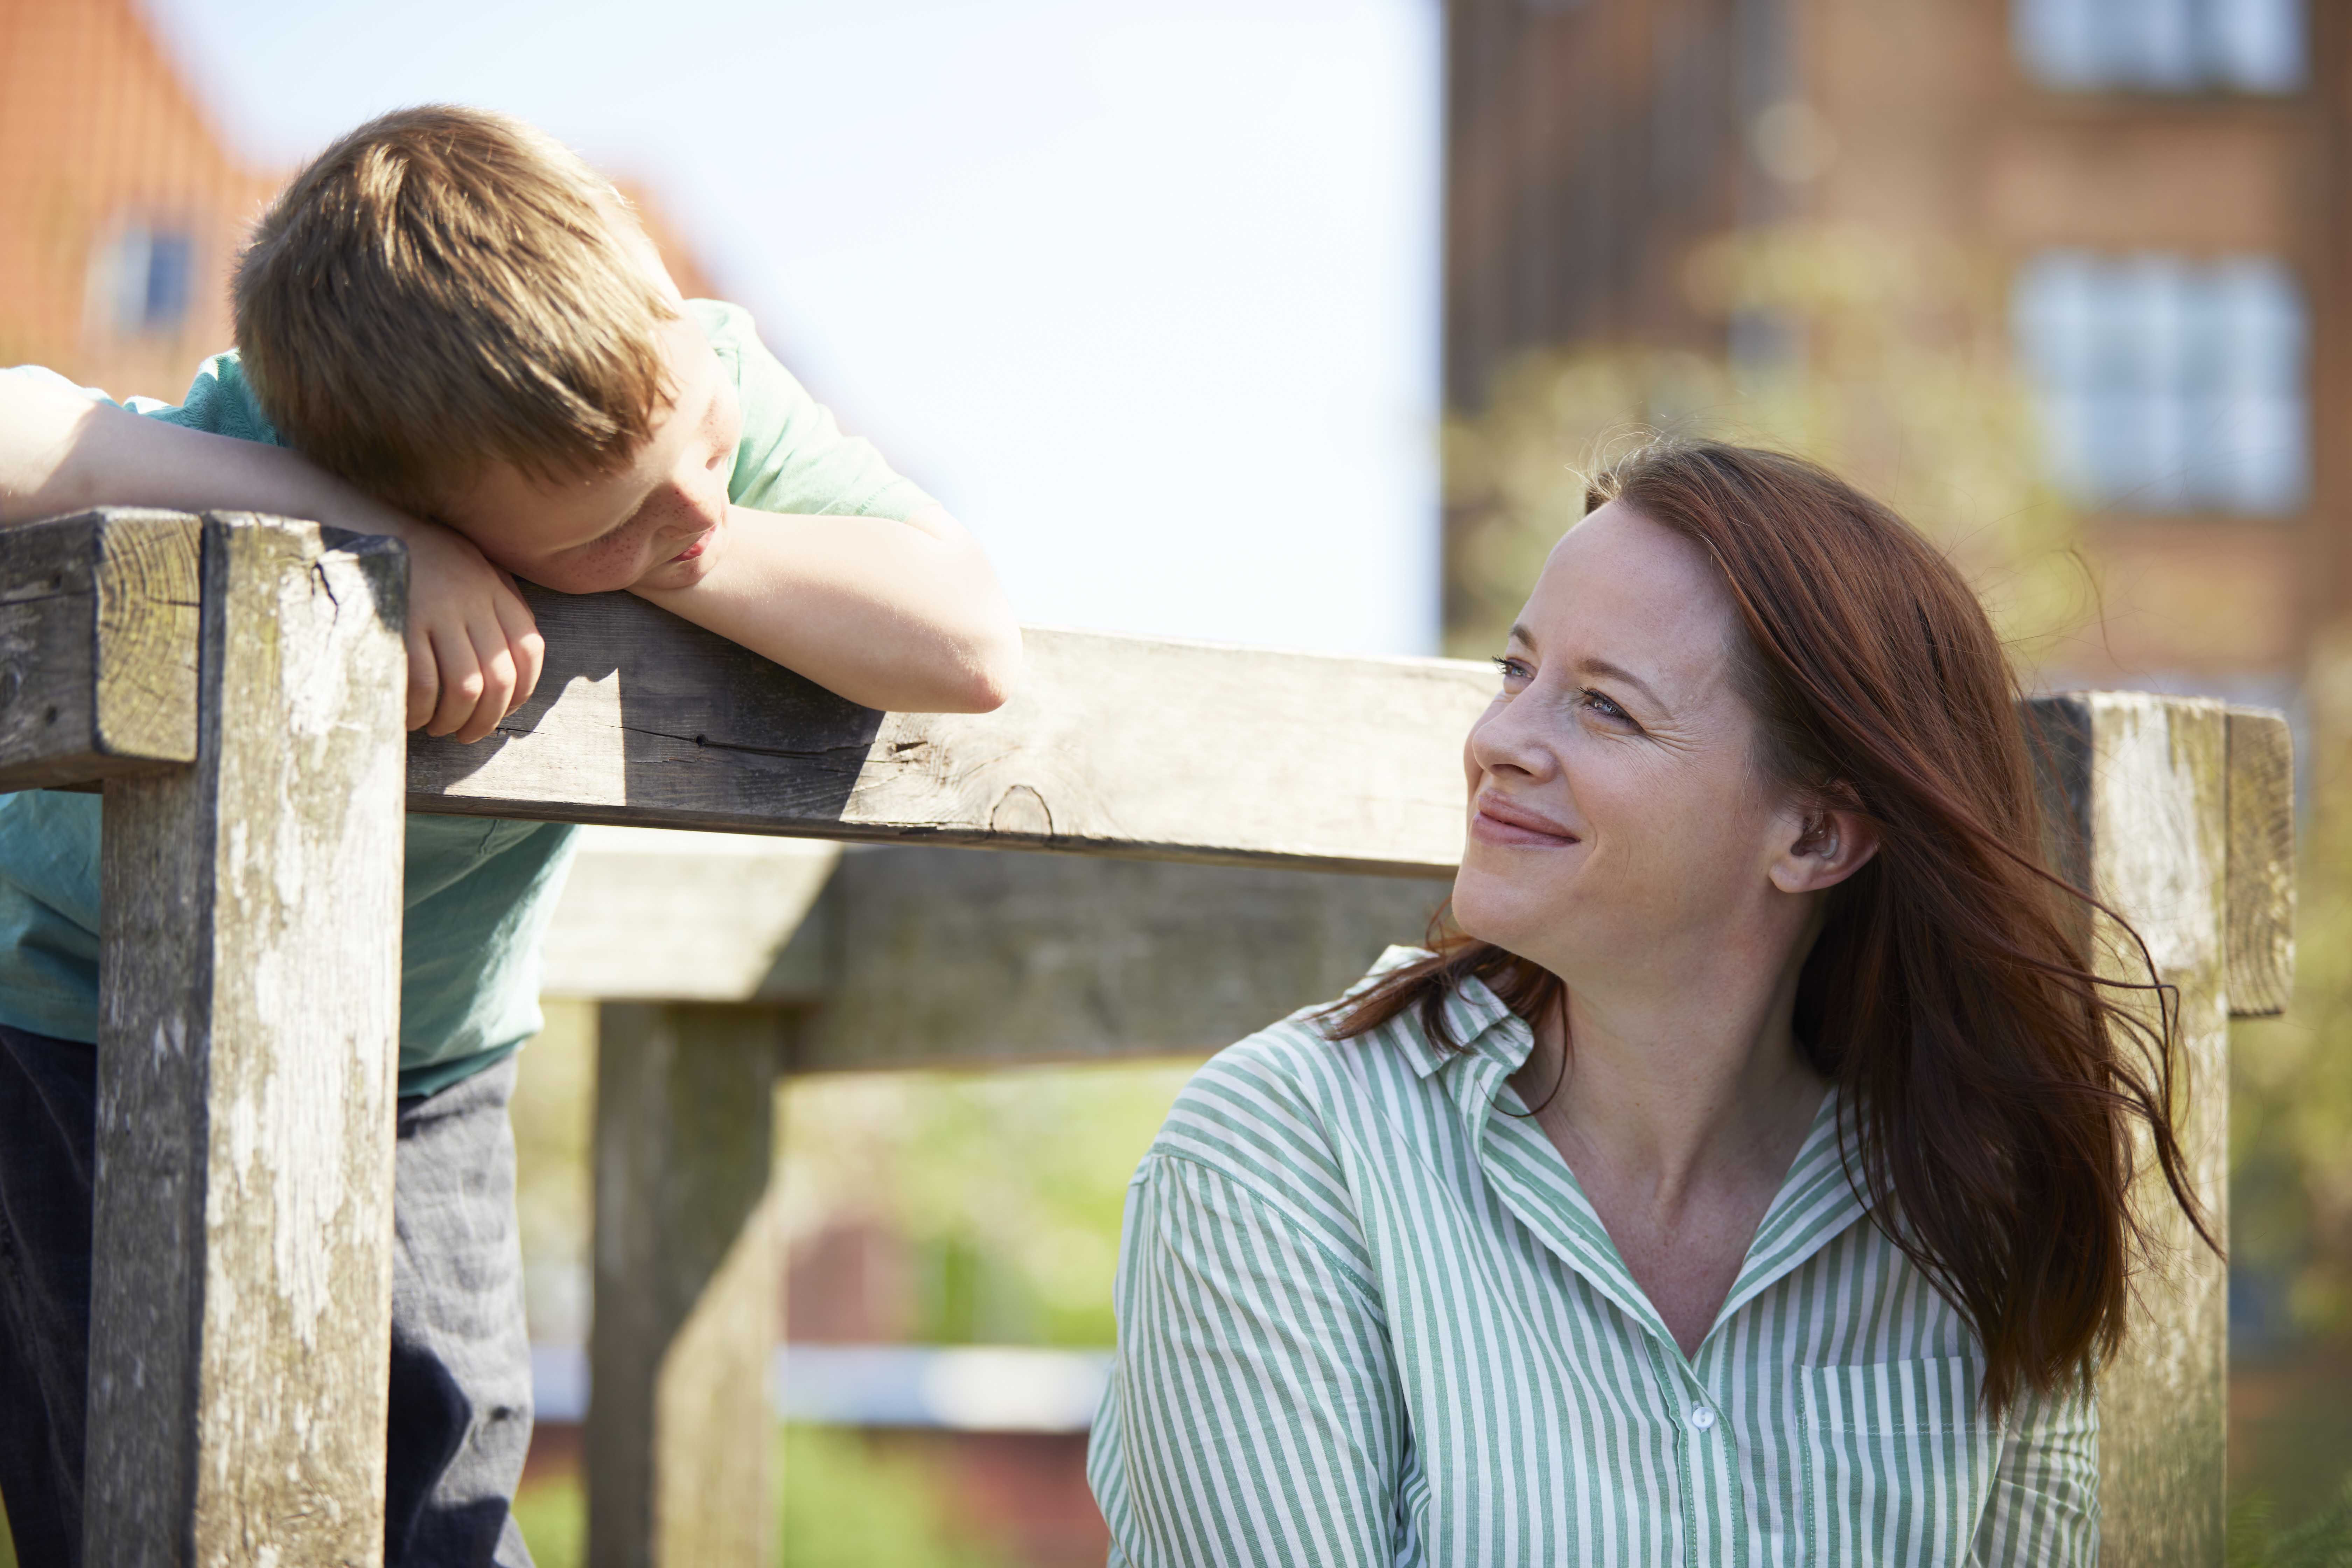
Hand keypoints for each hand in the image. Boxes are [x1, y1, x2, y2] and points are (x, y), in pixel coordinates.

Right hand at [335, 498, 544, 742]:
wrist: (356, 527)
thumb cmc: (414, 557)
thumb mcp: (467, 566)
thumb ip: (495, 602)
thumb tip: (517, 662)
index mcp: (491, 586)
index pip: (528, 648)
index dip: (522, 690)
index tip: (504, 710)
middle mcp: (470, 598)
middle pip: (499, 677)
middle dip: (487, 719)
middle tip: (468, 734)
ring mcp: (436, 611)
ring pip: (466, 688)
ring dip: (454, 719)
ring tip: (440, 727)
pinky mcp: (400, 624)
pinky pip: (424, 685)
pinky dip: (421, 710)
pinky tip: (413, 716)